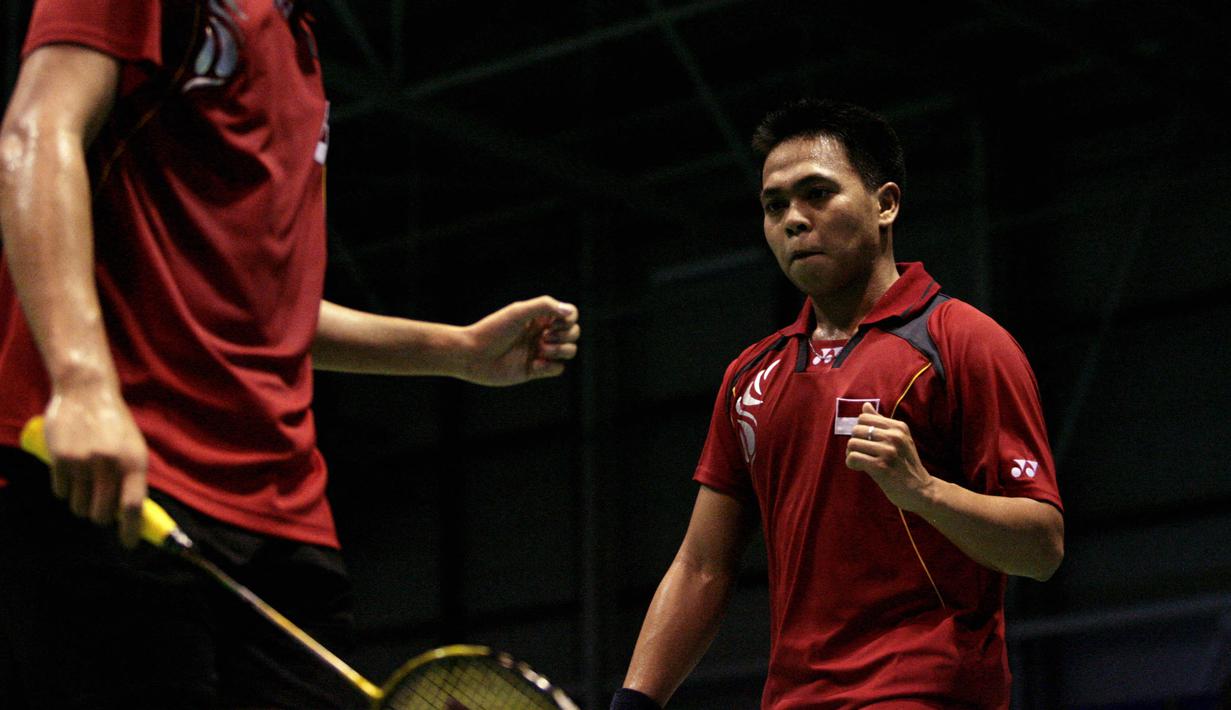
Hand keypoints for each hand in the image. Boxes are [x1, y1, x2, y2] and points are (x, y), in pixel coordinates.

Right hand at [44, 383, 147, 547]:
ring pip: (79, 506)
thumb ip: (132, 478)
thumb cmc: (115, 425)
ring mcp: (83, 462)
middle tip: (99, 509)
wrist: (87, 393)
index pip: (133, 506)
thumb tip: (132, 516)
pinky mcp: (60, 458)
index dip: (130, 529)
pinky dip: (65, 489)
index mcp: (134, 462)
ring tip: (86, 483)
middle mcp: (109, 464)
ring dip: (81, 502)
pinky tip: (71, 472)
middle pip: (102, 512)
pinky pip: (61, 492)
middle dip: (101, 516)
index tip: (129, 545)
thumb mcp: (134, 448)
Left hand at [459, 295, 579, 385]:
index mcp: (539, 317)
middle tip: (544, 337)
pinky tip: (533, 364)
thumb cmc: (493, 331)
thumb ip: (545, 306)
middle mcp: (542, 333)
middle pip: (573, 333)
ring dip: (560, 350)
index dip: (569, 319)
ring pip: (569, 351)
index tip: (554, 322)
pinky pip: (558, 369)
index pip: (569, 314)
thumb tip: (569, 312)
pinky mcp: (536, 370)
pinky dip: (550, 366)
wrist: (473, 356)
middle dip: (565, 336)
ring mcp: (540, 352)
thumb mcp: (518, 312)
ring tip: (541, 350)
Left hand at [844, 402, 933, 512]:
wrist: (920, 490)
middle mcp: (894, 436)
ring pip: (852, 443)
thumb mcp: (900, 439)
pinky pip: (853, 457)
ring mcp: (888, 451)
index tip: (866, 442)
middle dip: (855, 442)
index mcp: (899, 427)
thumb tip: (865, 406)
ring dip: (852, 453)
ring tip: (861, 461)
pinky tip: (860, 468)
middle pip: (856, 429)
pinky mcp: (881, 467)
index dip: (860, 430)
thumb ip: (882, 423)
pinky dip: (852, 463)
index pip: (864, 417)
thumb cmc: (906, 465)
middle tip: (862, 453)